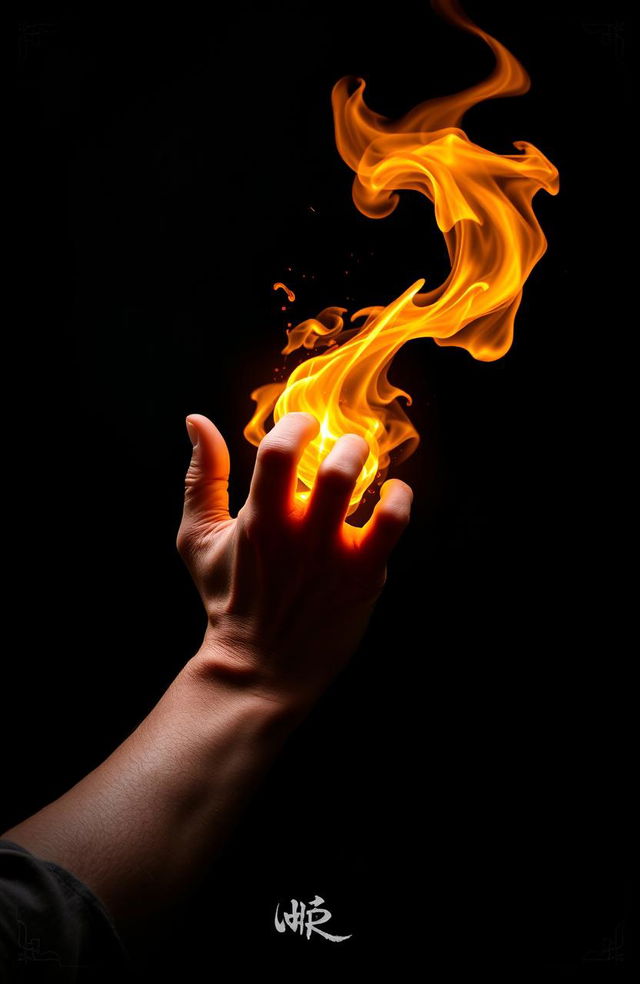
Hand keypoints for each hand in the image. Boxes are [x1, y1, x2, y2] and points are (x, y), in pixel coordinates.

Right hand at [177, 412, 412, 711]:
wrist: (259, 669)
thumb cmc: (229, 599)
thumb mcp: (198, 538)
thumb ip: (201, 478)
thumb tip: (197, 420)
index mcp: (258, 521)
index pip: (279, 451)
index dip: (297, 424)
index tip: (304, 426)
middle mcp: (297, 535)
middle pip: (334, 467)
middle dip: (346, 442)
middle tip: (342, 445)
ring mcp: (332, 556)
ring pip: (359, 487)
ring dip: (368, 459)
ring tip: (366, 459)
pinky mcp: (362, 576)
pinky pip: (393, 523)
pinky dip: (400, 497)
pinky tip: (393, 493)